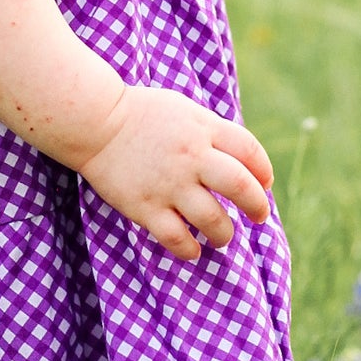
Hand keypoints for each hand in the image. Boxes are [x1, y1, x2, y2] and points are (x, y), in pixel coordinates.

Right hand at [73, 85, 272, 263]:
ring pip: (213, 220)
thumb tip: (244, 163)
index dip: (264, 171)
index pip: (249, 151)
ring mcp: (168, 184)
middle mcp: (191, 156)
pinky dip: (190, 249)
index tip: (264, 184)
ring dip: (225, 234)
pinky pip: (177, 239)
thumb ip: (213, 133)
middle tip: (258, 216)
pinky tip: (193, 249)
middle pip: (240, 186)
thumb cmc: (144, 115)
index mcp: (203, 128)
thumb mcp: (186, 110)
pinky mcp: (145, 207)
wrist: (96, 123)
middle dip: (257, 206)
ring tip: (223, 236)